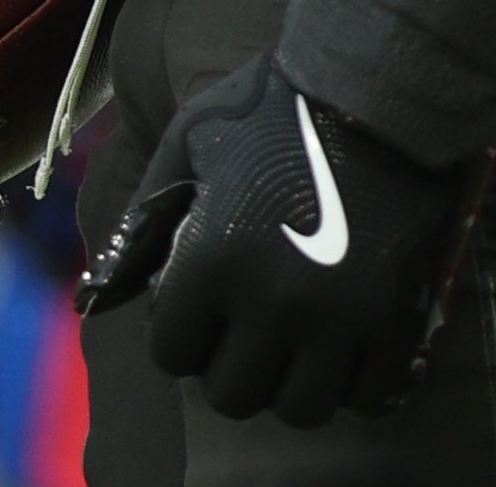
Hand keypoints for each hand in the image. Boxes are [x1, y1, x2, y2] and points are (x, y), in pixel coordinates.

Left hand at [75, 53, 484, 423]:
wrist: (381, 86)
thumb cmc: (273, 108)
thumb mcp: (189, 144)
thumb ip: (142, 220)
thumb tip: (99, 293)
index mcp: (211, 260)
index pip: (173, 354)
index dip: (181, 334)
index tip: (201, 309)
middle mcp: (272, 302)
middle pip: (234, 395)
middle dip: (232, 366)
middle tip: (246, 330)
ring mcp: (340, 318)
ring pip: (301, 408)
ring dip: (291, 383)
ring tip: (296, 343)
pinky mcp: (397, 320)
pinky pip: (369, 396)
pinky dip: (353, 382)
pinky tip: (345, 344)